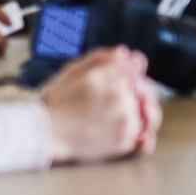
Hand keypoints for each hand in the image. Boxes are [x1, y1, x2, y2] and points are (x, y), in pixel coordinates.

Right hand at [42, 47, 161, 163]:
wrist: (46, 133)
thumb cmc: (58, 101)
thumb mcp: (74, 70)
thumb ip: (102, 58)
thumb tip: (126, 53)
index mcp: (107, 76)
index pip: (135, 66)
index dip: (132, 69)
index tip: (128, 73)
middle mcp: (119, 97)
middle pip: (146, 88)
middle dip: (139, 88)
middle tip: (127, 93)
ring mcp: (124, 120)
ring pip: (149, 110)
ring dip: (142, 109)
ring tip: (123, 113)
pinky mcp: (124, 141)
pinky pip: (146, 137)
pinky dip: (145, 135)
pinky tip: (138, 133)